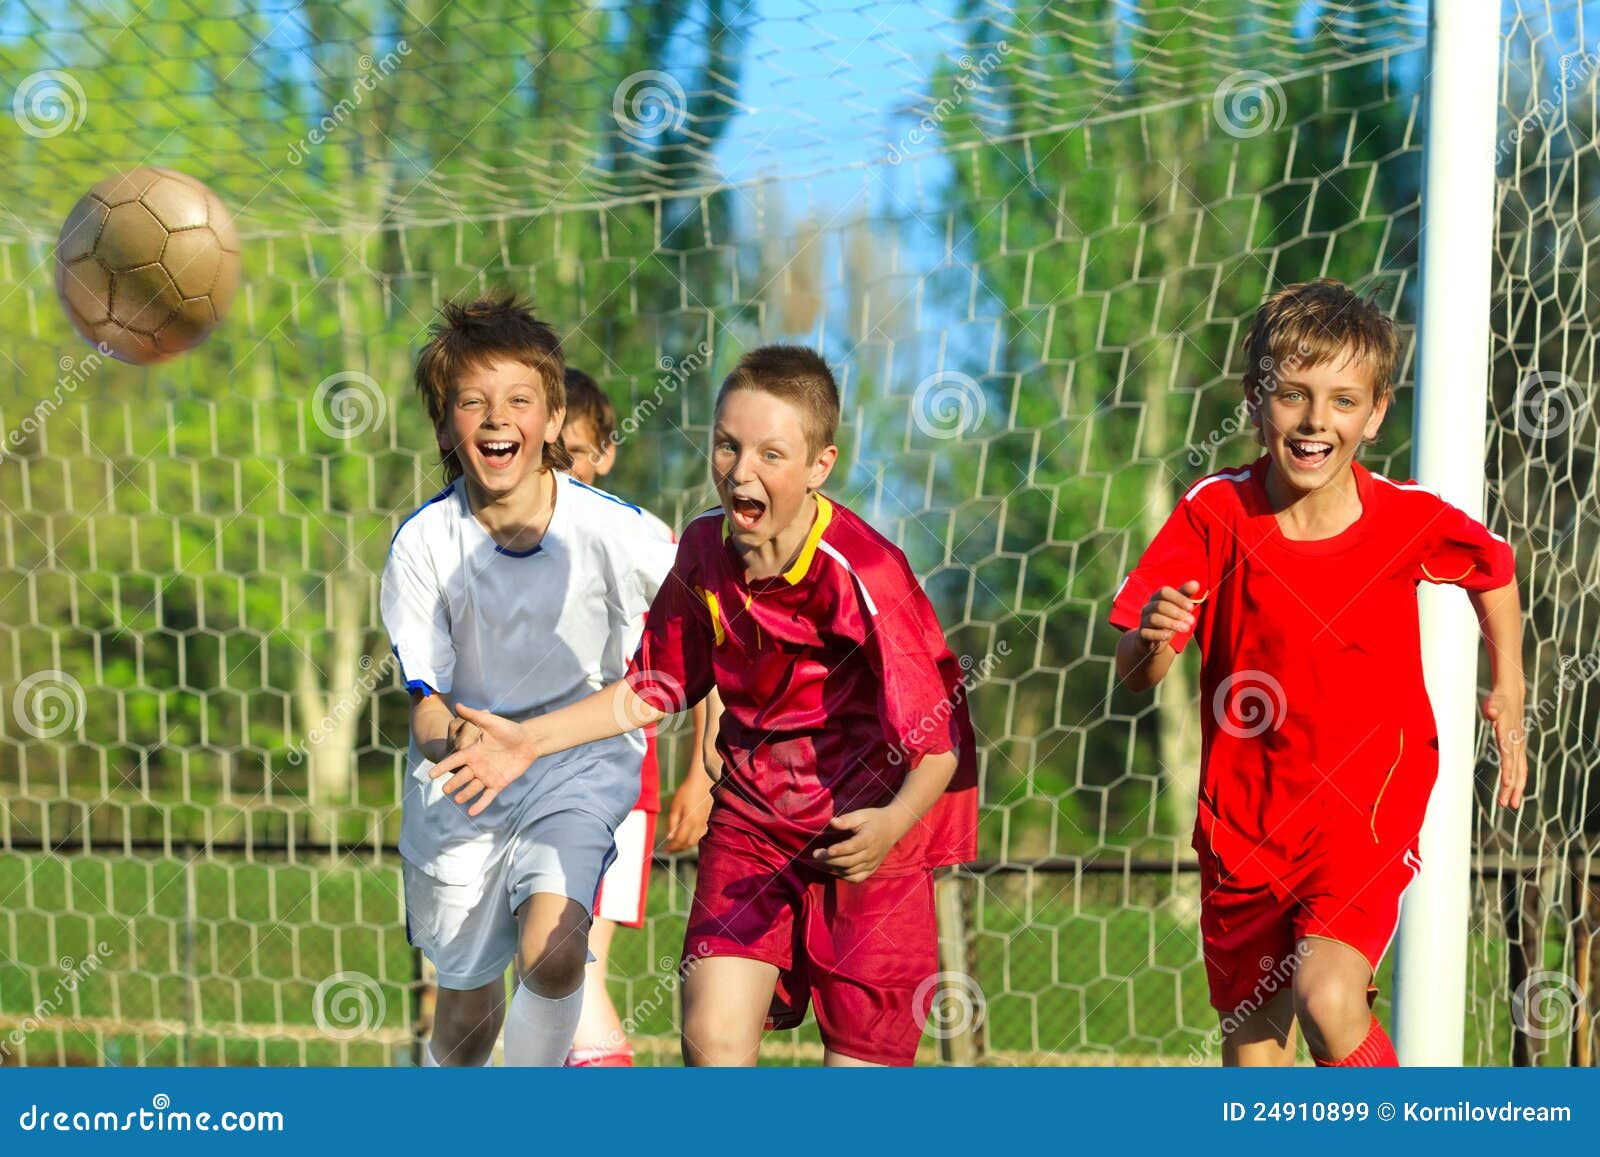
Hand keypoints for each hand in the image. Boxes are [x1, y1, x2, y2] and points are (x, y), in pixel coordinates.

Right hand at [427, 703, 536, 816]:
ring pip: (472, 788)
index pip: (453, 761)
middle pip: (461, 777)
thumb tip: (457, 705)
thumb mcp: (490, 722)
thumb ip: (474, 715)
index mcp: (472, 752)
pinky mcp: (498, 783)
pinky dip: (480, 804)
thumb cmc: (509, 729)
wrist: (528, 740)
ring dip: (465, 795)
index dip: (442, 768)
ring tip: (458, 800)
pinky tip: (472, 812)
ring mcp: (487, 776)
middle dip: (453, 784)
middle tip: (445, 790)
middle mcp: (477, 765)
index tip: (430, 775)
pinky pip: (487, 796)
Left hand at [664, 763, 714, 851]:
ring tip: (678, 842)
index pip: (679, 841)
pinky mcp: (708, 819)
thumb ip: (672, 823)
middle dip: (679, 848)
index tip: (665, 850)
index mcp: (688, 822)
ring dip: (686, 844)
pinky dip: (694, 838)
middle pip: (688, 843)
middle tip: (670, 848)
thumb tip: (670, 838)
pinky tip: (689, 835)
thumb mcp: (675, 806)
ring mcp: (704, 822)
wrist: (702, 781)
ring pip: (696, 840)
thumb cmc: (686, 791)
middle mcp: (698, 825)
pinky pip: (701, 834)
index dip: (672, 847)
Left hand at [811, 806, 910, 882]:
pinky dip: (846, 876)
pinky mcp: (872, 869)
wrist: (893, 828)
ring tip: (824, 858)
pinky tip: (837, 868)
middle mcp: (871, 853)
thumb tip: (832, 822)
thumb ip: (847, 820)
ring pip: (851, 871)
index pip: (853, 847)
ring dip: (835, 867)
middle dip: (830, 859)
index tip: (827, 850)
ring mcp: (872, 863)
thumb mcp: (862, 814)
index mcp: (869, 838)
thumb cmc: (874, 819)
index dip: (840, 850)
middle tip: (815, 854)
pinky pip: (857, 878)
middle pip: (849, 861)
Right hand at [1137, 580, 1200, 651]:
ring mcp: (1143, 621)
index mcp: (1157, 598)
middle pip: (1159, 605)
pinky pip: (1147, 633)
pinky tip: (1169, 635)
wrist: (1154, 639)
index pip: (1164, 592)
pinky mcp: (1142, 634)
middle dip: (1177, 612)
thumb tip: (1195, 583)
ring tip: (1186, 628)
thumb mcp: (1178, 606)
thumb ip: (1185, 594)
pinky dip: (1159, 634)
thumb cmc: (1169, 618)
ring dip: (1171, 623)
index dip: (1178, 598)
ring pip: (1154, 618)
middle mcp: (1148, 607)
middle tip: (1191, 621)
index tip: (1191, 607)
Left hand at [1483, 684, 1527, 807]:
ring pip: (1520, 771)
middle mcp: (1516, 744)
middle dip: (1512, 788)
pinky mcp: (1517, 747)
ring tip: (1509, 804)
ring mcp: (1518, 746)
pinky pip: (1519, 767)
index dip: (1508, 769)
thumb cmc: (1499, 699)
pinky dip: (1517, 780)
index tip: (1507, 783)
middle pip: (1516, 769)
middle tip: (1506, 804)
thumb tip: (1491, 711)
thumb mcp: (1495, 701)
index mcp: (1509, 735)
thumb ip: (1493, 707)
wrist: (1512, 695)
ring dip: (1515, 788)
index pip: (1509, 755)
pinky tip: (1512, 790)